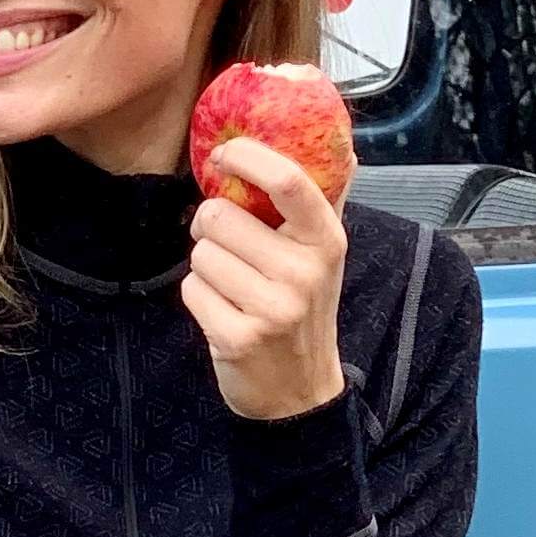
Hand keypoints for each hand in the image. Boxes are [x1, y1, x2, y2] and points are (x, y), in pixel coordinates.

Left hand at [181, 137, 347, 420]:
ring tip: (232, 285)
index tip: (222, 153)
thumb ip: (328, 198)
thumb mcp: (324, 255)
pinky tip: (224, 311)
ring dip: (205, 265)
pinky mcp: (238, 338)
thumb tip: (343, 145)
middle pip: (220, 215)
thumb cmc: (306, 308)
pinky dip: (199, 296)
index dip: (246, 155)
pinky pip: (192, 288)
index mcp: (326, 241)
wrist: (299, 391)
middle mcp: (303, 273)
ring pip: (201, 253)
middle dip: (211, 226)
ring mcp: (272, 309)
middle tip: (228, 245)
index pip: (288, 180)